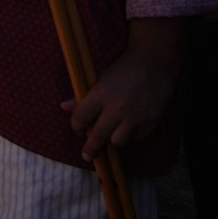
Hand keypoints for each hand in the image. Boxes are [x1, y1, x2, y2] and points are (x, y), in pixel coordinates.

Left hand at [63, 20, 184, 161]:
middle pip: (98, 136)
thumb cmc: (123, 70)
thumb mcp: (99, 79)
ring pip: (118, 142)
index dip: (76, 127)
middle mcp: (117, 108)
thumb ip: (82, 96)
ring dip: (113, 139)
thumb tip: (63, 106)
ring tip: (112, 131)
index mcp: (101, 94)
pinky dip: (131, 136)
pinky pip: (137, 139)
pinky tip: (130, 126)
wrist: (154, 64)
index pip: (81, 118)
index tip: (78, 130)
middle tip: (87, 155)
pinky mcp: (151, 123)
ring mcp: (136, 117)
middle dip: (90, 148)